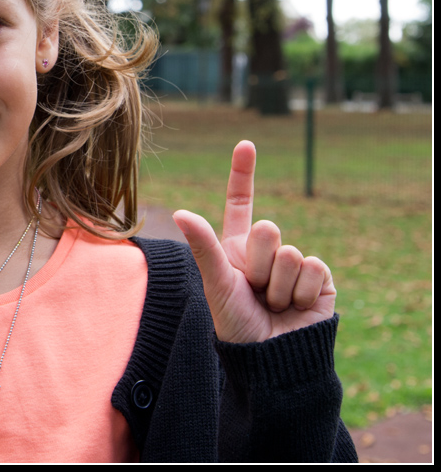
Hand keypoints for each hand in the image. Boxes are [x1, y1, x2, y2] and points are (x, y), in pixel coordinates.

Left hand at [172, 141, 334, 342]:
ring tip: (272, 304)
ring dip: (278, 285)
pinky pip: (313, 268)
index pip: (241, 203)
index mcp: (236, 247)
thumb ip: (203, 246)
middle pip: (267, 229)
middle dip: (257, 263)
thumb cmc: (235, 323)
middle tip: (254, 290)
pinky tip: (296, 308)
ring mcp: (294, 264)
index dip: (243, 173)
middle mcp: (266, 251)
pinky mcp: (320, 279)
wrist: (269, 359)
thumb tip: (181, 212)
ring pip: (289, 252)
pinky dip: (300, 292)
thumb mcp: (216, 283)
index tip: (245, 144)